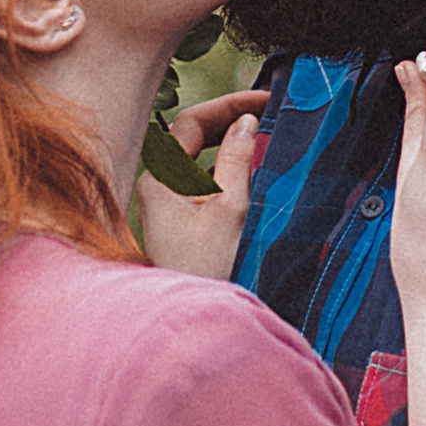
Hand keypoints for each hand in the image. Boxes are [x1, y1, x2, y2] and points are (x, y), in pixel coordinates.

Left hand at [134, 92, 266, 280]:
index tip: (266, 100)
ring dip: (229, 142)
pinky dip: (225, 168)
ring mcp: (164, 207)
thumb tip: (247, 122)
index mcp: (160, 179)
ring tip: (265, 132)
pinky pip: (200, 181)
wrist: (194, 325)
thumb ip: (237, 160)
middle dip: (229, 119)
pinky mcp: (177, 224)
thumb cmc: (208, 269)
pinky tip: (250, 170)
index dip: (229, 105)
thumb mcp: (231, 209)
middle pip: (190, 137)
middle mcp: (156, 188)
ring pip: (197, 159)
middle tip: (269, 110)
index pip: (191, 122)